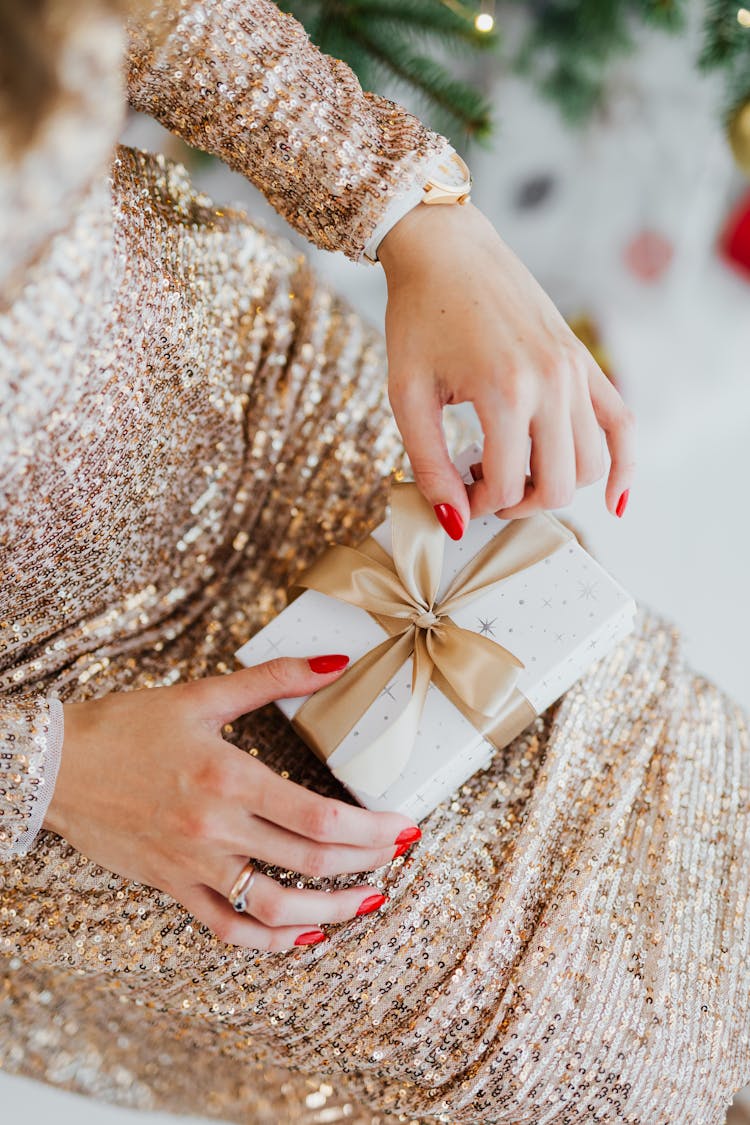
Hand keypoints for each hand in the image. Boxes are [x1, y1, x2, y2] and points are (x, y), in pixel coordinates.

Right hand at [43, 656, 418, 951]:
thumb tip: (336, 662)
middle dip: (367, 863)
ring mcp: (194, 864)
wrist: (55, 766)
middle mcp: (216, 828)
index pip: (318, 816)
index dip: (371, 829)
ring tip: (366, 902)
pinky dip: (268, 943)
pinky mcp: (172, 885)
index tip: (404, 828)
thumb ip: (274, 678)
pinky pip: (226, 929)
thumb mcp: (203, 694)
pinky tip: (301, 937)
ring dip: (331, 912)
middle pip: (309, 860)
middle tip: (399, 857)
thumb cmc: (128, 726)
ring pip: (275, 909)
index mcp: (229, 777)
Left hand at [379, 202, 634, 534]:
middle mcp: (551, 382)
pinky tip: (614, 500)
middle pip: (557, 485)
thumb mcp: (407, 394)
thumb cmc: (418, 317)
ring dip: (555, 485)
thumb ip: (428, 465)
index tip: (456, 491)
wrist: (446, 249)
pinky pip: (622, 425)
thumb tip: (455, 522)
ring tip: (515, 467)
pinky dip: (624, 467)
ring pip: (591, 465)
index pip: (507, 485)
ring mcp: (575, 371)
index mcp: (504, 390)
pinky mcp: (584, 362)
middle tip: (483, 483)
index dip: (478, 505)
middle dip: (518, 502)